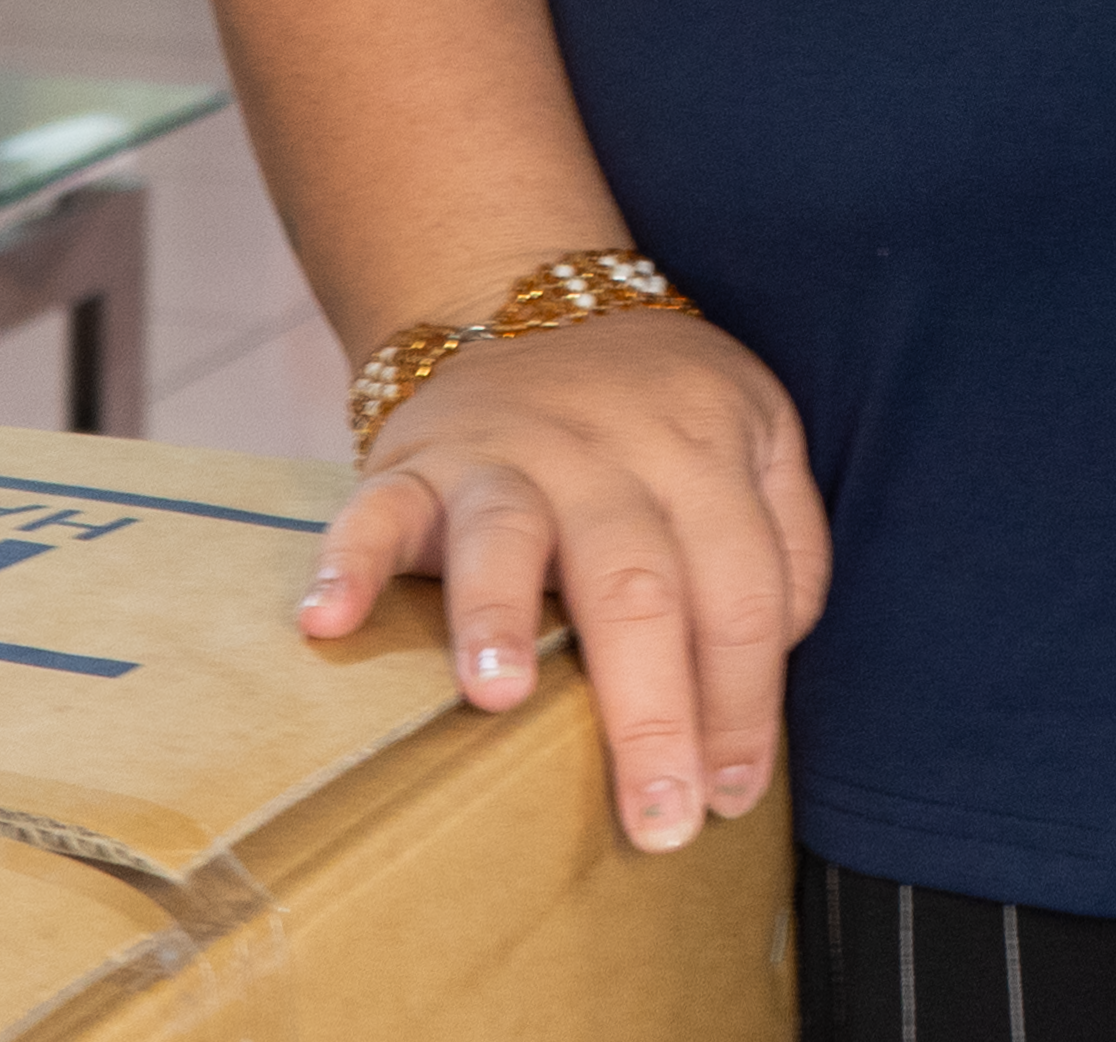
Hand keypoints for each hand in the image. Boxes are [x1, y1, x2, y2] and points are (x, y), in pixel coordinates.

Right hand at [300, 310, 831, 853]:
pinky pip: (375, 508)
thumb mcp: (756, 429)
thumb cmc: (653, 401)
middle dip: (653, 713)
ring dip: (497, 613)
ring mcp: (504, 454)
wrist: (523, 296)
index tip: (732, 793)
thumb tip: (781, 654)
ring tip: (496, 698)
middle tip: (659, 818)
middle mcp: (606, 453)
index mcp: (701, 452)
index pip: (742, 592)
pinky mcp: (415, 462)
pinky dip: (345, 560)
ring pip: (508, 534)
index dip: (745, 701)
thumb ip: (789, 535)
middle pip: (641, 587)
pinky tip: (326, 622)